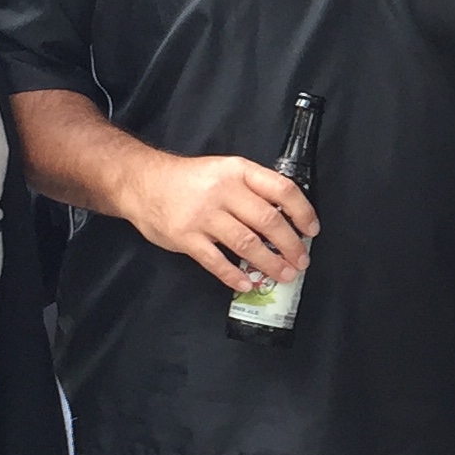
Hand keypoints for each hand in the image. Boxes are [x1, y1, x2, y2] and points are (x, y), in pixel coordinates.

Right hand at [122, 151, 316, 295]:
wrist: (142, 182)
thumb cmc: (190, 180)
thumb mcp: (225, 170)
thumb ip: (253, 188)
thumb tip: (288, 215)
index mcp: (238, 171)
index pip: (281, 189)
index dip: (302, 212)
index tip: (311, 230)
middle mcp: (223, 191)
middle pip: (268, 221)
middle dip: (291, 245)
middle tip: (301, 261)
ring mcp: (203, 216)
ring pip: (247, 244)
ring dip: (270, 263)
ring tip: (284, 275)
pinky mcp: (185, 238)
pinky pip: (215, 262)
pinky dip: (234, 276)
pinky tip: (247, 284)